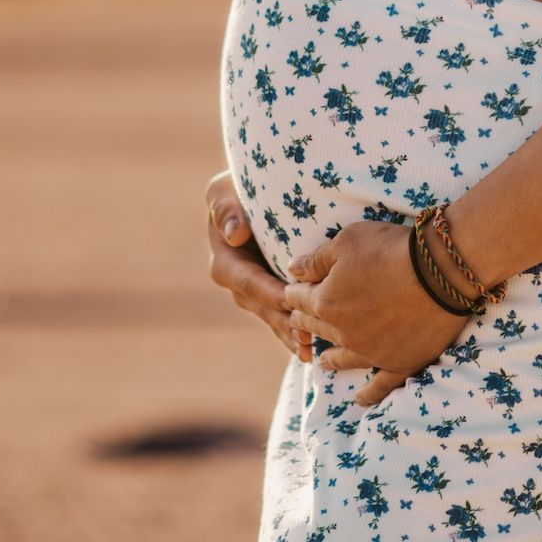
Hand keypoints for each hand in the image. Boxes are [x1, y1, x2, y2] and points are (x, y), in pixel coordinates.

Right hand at [205, 173, 310, 364]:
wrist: (253, 196)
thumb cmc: (237, 189)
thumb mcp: (224, 192)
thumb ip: (226, 209)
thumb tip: (235, 235)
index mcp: (226, 263)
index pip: (248, 282)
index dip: (268, 292)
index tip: (289, 299)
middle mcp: (240, 285)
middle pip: (264, 309)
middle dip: (285, 324)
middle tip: (307, 338)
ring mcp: (257, 295)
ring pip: (275, 319)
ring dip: (293, 335)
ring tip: (314, 351)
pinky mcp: (274, 298)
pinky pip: (285, 319)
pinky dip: (298, 334)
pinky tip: (317, 350)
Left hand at [282, 218, 476, 407]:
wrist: (441, 271)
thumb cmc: (392, 248)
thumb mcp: (347, 240)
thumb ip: (316, 259)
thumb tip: (292, 270)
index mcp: (326, 302)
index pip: (299, 298)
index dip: (295, 291)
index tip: (294, 289)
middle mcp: (343, 332)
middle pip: (318, 327)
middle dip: (308, 321)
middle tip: (303, 320)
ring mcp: (371, 352)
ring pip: (343, 358)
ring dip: (331, 359)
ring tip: (323, 362)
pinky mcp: (399, 363)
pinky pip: (381, 385)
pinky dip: (369, 394)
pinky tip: (361, 400)